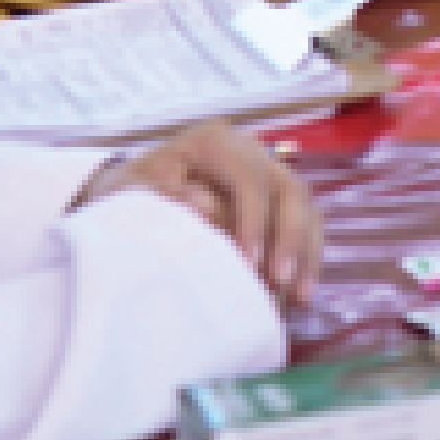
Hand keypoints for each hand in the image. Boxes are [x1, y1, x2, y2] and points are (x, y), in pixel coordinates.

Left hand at [87, 125, 320, 295]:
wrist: (132, 197)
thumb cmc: (131, 197)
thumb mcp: (134, 193)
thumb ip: (166, 197)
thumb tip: (204, 205)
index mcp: (213, 142)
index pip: (249, 179)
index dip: (254, 221)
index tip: (248, 264)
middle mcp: (249, 150)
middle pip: (289, 188)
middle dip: (289, 238)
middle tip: (278, 282)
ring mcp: (268, 171)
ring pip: (305, 205)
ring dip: (306, 252)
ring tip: (299, 297)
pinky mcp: (277, 197)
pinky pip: (307, 222)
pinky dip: (308, 257)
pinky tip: (301, 293)